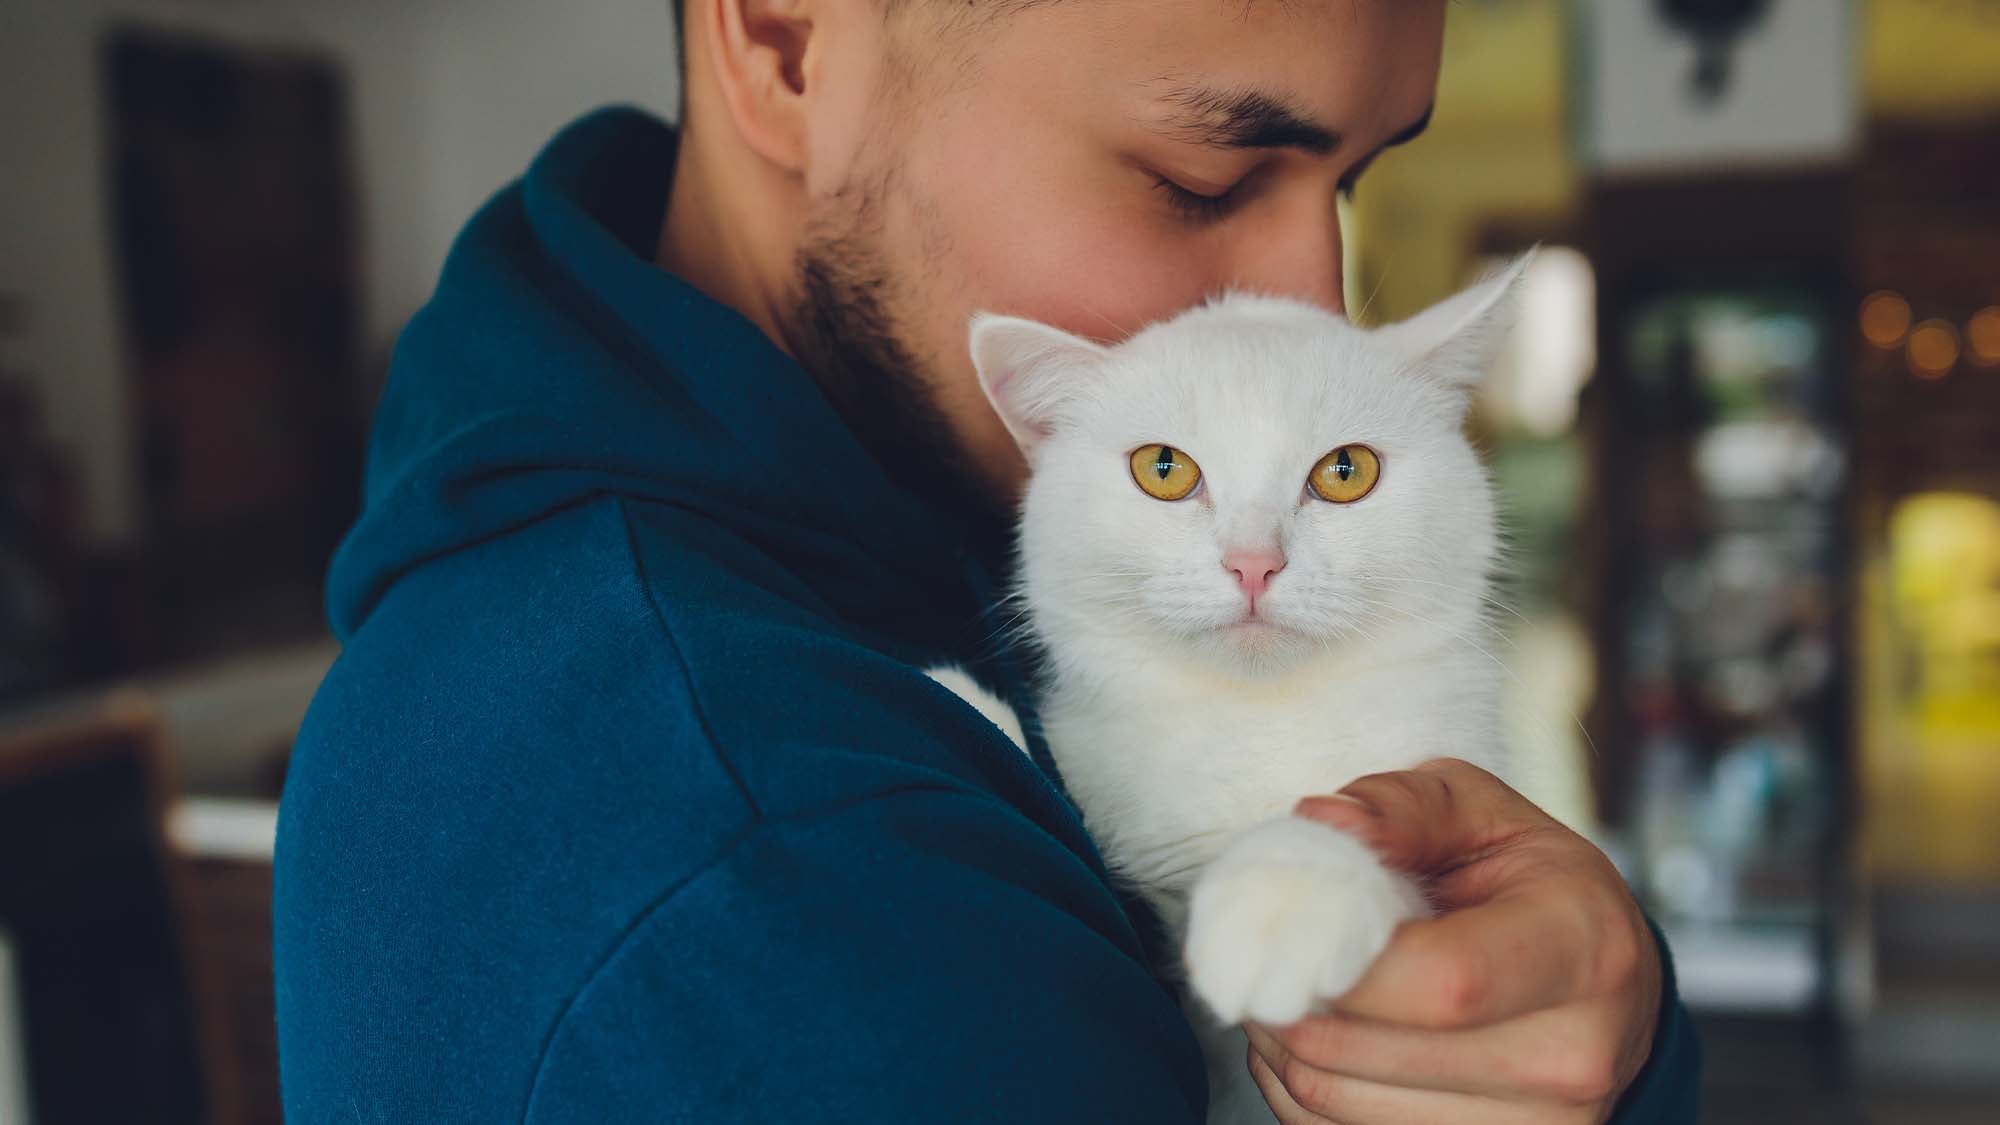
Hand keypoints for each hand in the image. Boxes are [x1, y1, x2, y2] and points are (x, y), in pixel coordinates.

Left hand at [1242, 758, 1660, 1123]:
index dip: (1338, 960)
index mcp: (1582, 948)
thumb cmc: (1535, 887)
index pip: (1440, 980)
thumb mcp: (1482, 813)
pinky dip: (1300, 1091)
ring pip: (1338, 1103)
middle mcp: (1570, 1054)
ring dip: (1280, 1046)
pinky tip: (1311, 1039)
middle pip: (1373, 1050)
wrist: (1609, 989)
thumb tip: (1321, 821)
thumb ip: (1403, 808)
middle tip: (1261, 950)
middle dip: (1288, 996)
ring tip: (1285, 987)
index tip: (1287, 923)